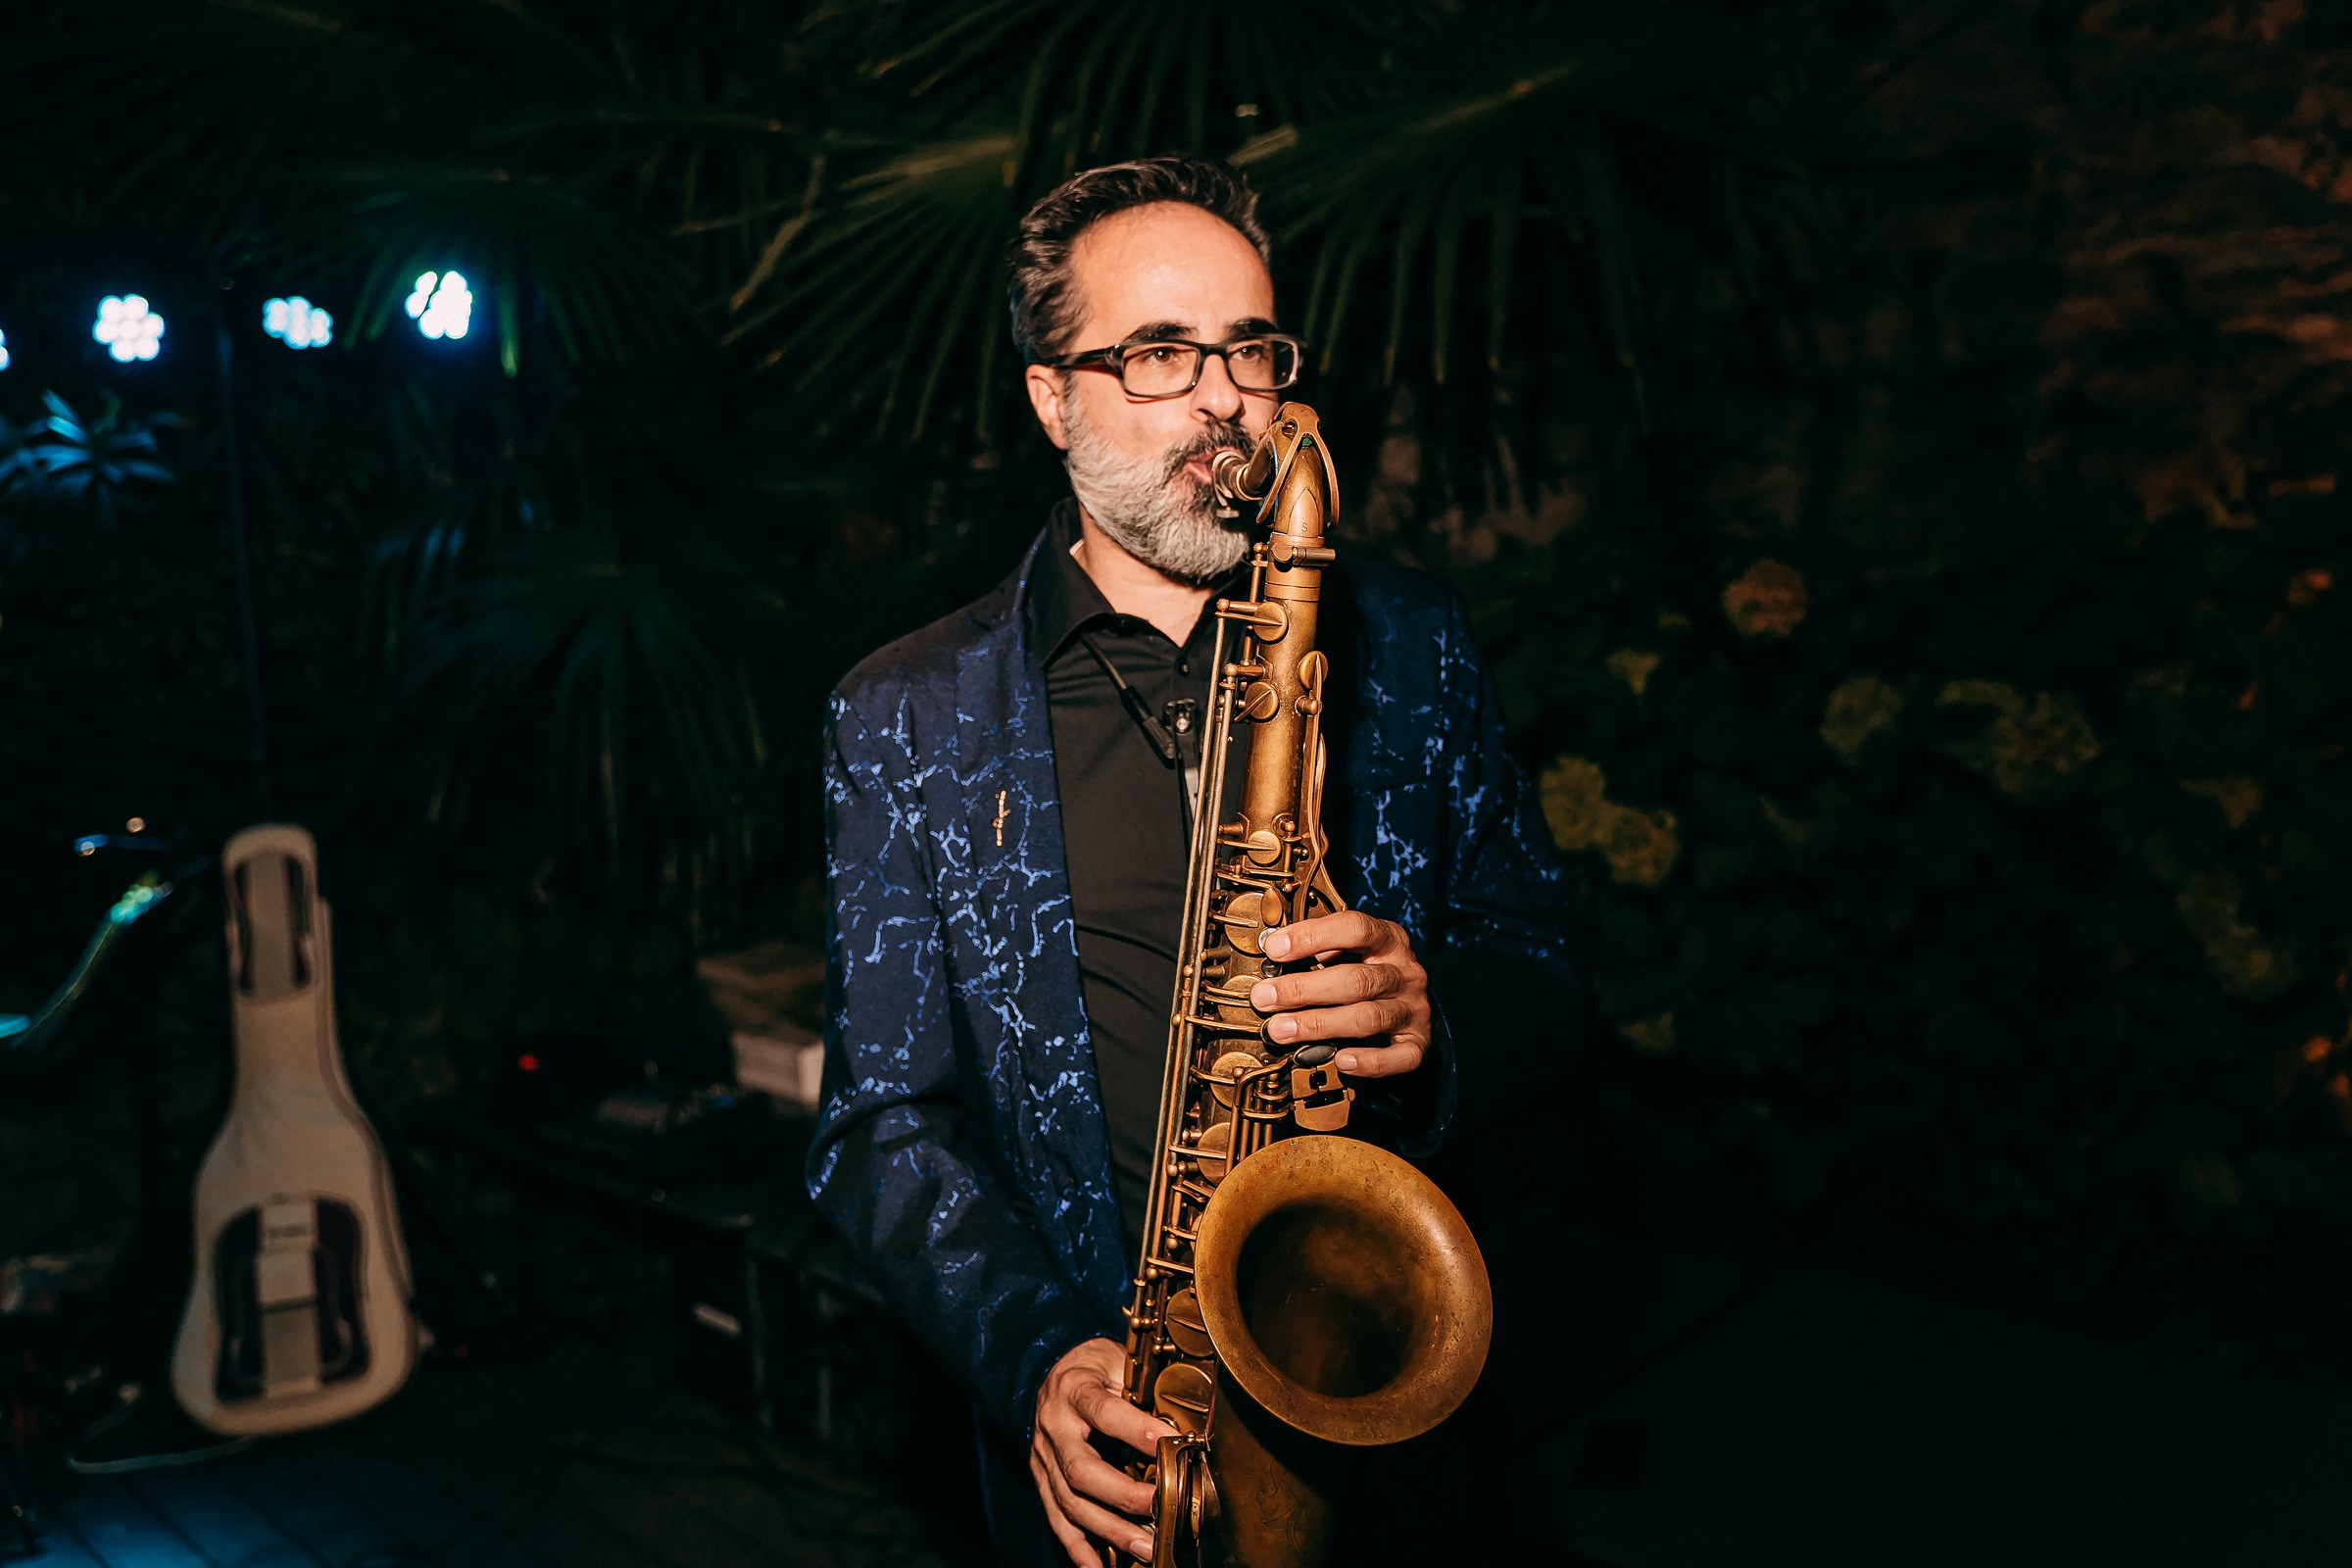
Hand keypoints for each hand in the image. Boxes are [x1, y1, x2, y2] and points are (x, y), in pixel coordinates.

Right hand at [1032, 1337, 1173, 1565]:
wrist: (1049, 1372)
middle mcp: (1053, 1426)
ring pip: (1071, 1502)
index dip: (1135, 1429)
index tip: (1169, 1442)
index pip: (1103, 1411)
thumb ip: (1142, 1386)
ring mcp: (1044, 1459)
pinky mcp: (1042, 1481)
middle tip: (1160, 1506)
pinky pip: (1057, 1520)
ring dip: (1109, 1530)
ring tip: (1146, 1548)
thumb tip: (1185, 1417)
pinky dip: (1078, 1548)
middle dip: (1123, 1494)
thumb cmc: (1094, 1367)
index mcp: (1074, 1389)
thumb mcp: (1116, 1359)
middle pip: (1081, 1470)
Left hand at [1250, 911, 1431, 1077]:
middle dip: (1303, 990)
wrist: (1418, 1000)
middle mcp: (1405, 973)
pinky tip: (1341, 1060)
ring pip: (1368, 1018)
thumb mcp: (1353, 950)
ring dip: (1319, 1025)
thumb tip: (1272, 953)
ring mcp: (1413, 1009)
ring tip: (1280, 1030)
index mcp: (1389, 939)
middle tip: (1264, 998)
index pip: (1355, 928)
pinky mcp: (1418, 1043)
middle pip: (1356, 980)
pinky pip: (1398, 1057)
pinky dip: (1369, 1062)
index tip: (1274, 948)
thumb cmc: (1370, 972)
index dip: (1312, 936)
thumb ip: (1322, 950)